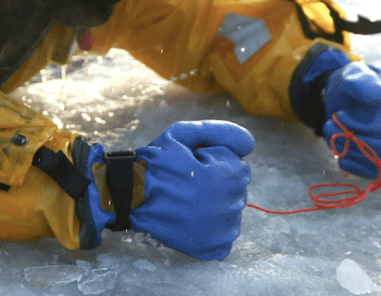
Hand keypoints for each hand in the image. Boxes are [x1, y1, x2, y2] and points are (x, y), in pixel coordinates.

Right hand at [85, 121, 254, 259]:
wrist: (129, 196)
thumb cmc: (155, 164)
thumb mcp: (183, 134)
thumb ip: (221, 132)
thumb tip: (251, 144)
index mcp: (228, 176)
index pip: (239, 166)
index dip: (214, 162)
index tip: (193, 165)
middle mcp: (231, 204)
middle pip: (236, 189)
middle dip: (217, 183)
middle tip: (188, 183)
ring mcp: (223, 229)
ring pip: (232, 211)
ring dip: (216, 204)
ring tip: (188, 201)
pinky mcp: (213, 248)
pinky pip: (226, 236)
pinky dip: (214, 229)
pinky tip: (193, 219)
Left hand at [322, 62, 380, 177]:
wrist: (342, 99)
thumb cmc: (350, 86)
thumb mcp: (351, 75)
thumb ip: (362, 83)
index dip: (363, 123)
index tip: (341, 115)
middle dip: (353, 138)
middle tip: (330, 126)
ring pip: (380, 160)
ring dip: (351, 151)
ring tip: (332, 136)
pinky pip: (375, 172)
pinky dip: (356, 167)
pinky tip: (341, 157)